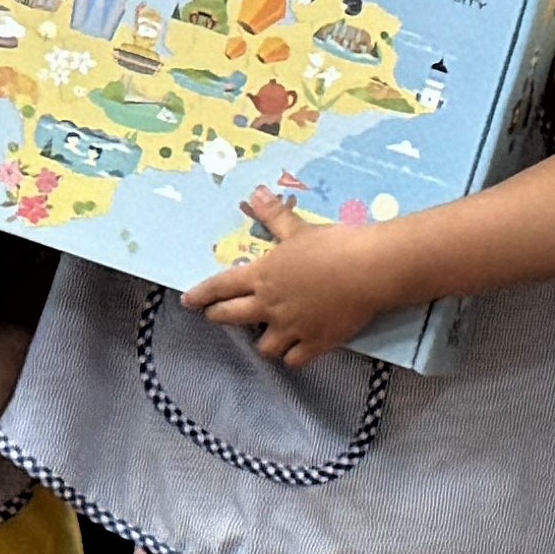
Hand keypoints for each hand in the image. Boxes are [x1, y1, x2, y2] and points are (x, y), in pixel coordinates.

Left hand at [186, 189, 408, 368]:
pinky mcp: (316, 343)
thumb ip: (274, 216)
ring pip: (263, 346)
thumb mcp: (298, 229)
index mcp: (263, 276)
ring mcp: (292, 328)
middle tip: (214, 315)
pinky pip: (294, 360)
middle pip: (232, 317)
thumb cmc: (332, 245)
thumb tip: (255, 194)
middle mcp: (270, 305)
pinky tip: (295, 350)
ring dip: (261, 341)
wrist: (367, 270)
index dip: (202, 295)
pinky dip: (292, 356)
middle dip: (218, 316)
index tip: (187, 301)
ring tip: (265, 334)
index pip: (221, 287)